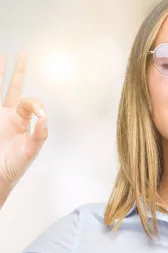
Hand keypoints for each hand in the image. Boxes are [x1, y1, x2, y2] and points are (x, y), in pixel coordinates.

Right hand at [0, 52, 47, 187]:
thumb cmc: (13, 166)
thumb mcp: (29, 152)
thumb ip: (39, 136)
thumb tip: (46, 118)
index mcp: (21, 121)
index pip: (29, 103)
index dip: (35, 104)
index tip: (39, 115)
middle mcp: (7, 115)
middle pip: (12, 87)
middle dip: (16, 71)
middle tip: (22, 53)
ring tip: (1, 57)